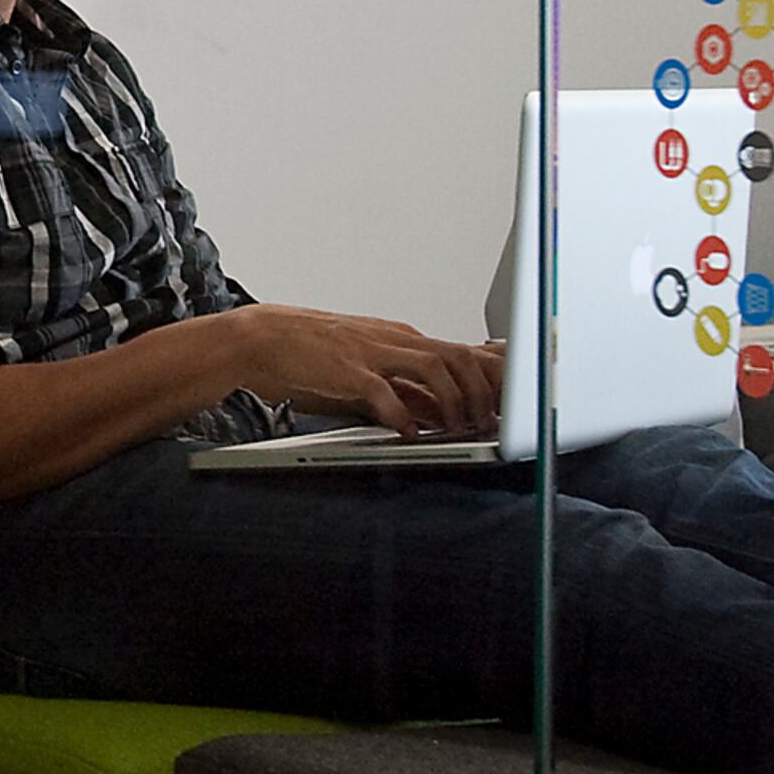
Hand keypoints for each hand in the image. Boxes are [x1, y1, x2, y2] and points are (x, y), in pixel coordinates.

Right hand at [223, 305, 505, 437]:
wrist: (261, 339)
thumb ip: (402, 387)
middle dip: (484, 390)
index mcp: (401, 338)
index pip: (463, 350)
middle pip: (460, 355)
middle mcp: (394, 340)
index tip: (512, 401)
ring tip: (459, 429)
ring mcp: (373, 352)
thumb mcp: (366, 366)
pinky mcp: (350, 371)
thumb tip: (438, 413)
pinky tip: (409, 434)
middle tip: (491, 422)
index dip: (493, 375)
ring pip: (435, 367)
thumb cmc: (310, 356)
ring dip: (453, 401)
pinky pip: (387, 393)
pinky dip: (404, 417)